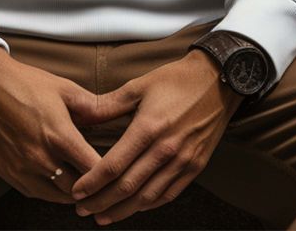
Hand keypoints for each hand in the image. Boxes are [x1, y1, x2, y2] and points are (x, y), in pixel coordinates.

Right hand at [0, 46, 112, 203]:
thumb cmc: (26, 82)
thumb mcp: (65, 88)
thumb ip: (95, 105)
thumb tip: (122, 109)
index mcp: (59, 136)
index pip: (94, 170)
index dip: (109, 174)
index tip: (117, 170)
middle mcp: (41, 159)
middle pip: (77, 190)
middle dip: (92, 187)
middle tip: (103, 181)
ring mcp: (21, 169)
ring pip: (56, 197)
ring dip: (71, 192)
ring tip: (82, 182)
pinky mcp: (7, 173)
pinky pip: (35, 193)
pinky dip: (49, 189)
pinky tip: (56, 178)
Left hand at [68, 49, 243, 224]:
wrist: (218, 80)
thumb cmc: (177, 79)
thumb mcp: (140, 85)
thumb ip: (110, 104)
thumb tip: (83, 115)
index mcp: (149, 128)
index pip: (114, 165)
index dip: (92, 182)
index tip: (76, 191)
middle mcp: (166, 149)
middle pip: (127, 187)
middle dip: (101, 202)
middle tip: (82, 210)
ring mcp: (183, 161)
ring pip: (147, 197)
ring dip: (122, 211)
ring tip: (102, 217)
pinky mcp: (195, 166)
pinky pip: (168, 194)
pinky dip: (148, 205)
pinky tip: (134, 207)